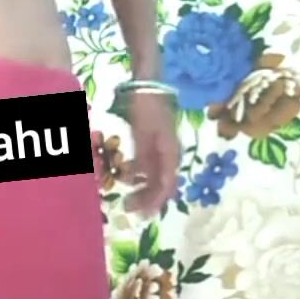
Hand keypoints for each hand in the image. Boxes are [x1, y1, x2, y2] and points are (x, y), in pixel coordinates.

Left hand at [123, 92, 180, 217]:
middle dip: (148, 199)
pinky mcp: (154, 144)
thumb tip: (135, 181)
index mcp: (170, 153)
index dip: (155, 201)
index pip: (166, 184)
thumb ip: (140, 156)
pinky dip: (141, 178)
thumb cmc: (145, 107)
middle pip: (163, 184)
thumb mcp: (142, 132)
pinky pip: (150, 168)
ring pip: (157, 178)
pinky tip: (129, 181)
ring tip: (129, 199)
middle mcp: (170, 154)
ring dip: (145, 190)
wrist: (148, 85)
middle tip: (128, 208)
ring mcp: (163, 149)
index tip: (141, 213)